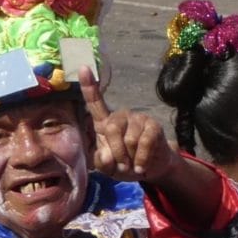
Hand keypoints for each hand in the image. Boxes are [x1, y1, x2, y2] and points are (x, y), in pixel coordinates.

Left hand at [80, 67, 176, 184]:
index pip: (95, 102)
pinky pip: (145, 143)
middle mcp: (121, 116)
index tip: (84, 68)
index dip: (89, 86)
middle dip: (115, 151)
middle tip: (121, 166)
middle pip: (111, 128)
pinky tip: (142, 167)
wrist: (151, 169)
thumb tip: (107, 155)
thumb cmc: (125, 164)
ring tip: (133, 164)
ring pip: (129, 140)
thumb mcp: (108, 167)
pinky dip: (141, 160)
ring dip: (130, 159)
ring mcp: (138, 119)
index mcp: (106, 123)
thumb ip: (101, 161)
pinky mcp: (154, 126)